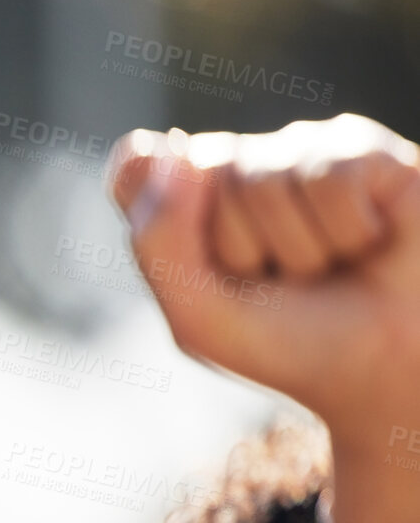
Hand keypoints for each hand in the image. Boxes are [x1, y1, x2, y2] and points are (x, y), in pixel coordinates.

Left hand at [107, 114, 419, 437]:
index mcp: (180, 195)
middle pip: (200, 173)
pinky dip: (348, 231)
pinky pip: (330, 177)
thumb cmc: (288, 342)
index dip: (166, 219)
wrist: (384, 373)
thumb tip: (179, 151)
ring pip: (263, 179)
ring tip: (327, 267)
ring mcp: (295, 149)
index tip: (202, 269)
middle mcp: (234, 161)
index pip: (137, 165)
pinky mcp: (361, 148)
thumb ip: (158, 237)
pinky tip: (368, 242)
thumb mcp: (197, 313)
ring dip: (299, 249)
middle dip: (240, 248)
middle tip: (282, 281)